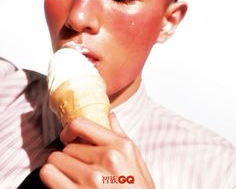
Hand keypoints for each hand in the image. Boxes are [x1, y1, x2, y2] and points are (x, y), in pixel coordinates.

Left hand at [40, 113, 154, 188]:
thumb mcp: (136, 159)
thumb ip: (120, 134)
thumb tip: (110, 115)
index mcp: (120, 145)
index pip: (80, 124)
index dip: (69, 131)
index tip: (68, 138)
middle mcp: (107, 158)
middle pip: (67, 147)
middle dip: (70, 157)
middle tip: (79, 168)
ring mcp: (93, 178)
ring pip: (56, 160)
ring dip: (60, 168)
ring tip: (71, 177)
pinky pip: (49, 174)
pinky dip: (51, 178)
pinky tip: (61, 183)